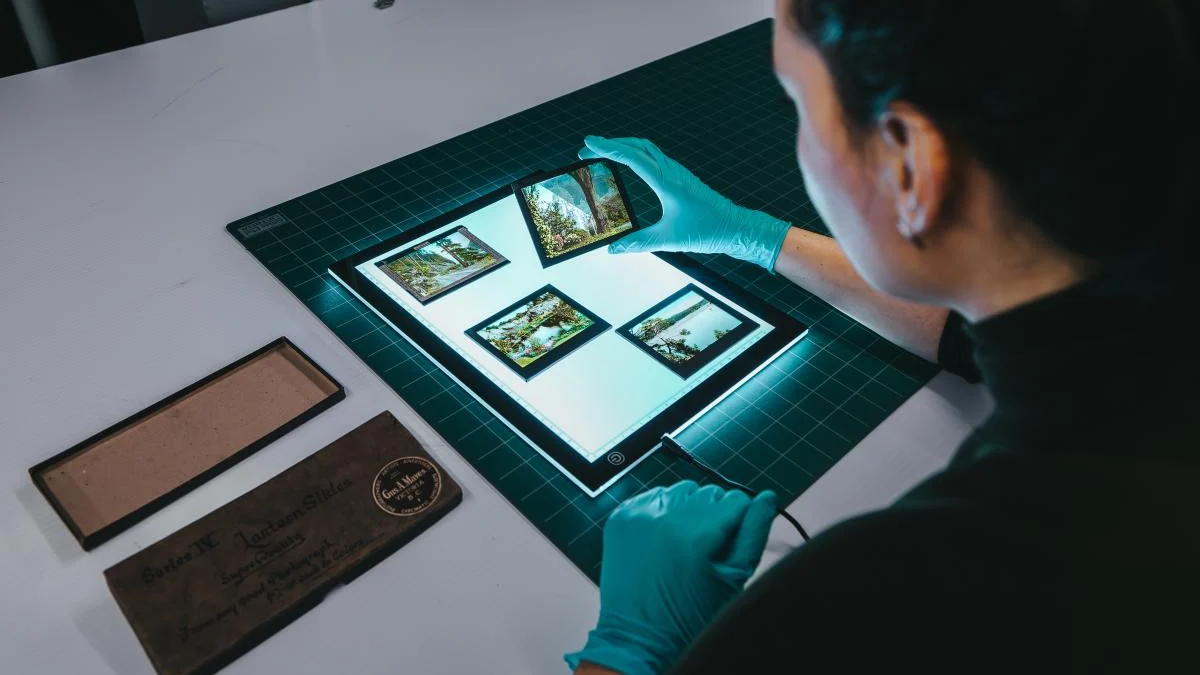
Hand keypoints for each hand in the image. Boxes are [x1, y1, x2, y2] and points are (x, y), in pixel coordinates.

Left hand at [565, 481, 776, 674]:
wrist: (638, 636)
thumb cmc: (690, 615)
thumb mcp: (733, 578)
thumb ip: (753, 533)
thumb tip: (766, 498)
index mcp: (696, 533)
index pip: (736, 499)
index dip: (739, 520)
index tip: (731, 542)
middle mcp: (664, 516)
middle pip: (709, 493)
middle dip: (714, 515)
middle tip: (706, 549)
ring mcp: (638, 514)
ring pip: (682, 490)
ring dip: (689, 510)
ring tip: (684, 543)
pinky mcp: (621, 517)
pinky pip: (654, 497)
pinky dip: (663, 511)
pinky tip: (663, 539)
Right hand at [579, 136, 792, 270]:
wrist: (736, 227)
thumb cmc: (706, 231)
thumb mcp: (668, 240)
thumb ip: (638, 243)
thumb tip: (613, 250)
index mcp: (666, 182)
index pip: (631, 157)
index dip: (607, 148)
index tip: (588, 141)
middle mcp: (671, 172)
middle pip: (637, 145)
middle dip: (610, 144)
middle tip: (587, 148)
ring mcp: (678, 172)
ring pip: (647, 149)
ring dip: (624, 147)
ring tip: (603, 153)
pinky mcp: (682, 178)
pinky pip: (655, 158)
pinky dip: (637, 155)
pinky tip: (629, 164)